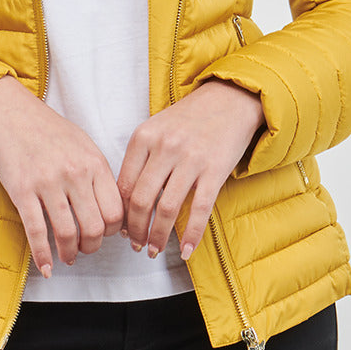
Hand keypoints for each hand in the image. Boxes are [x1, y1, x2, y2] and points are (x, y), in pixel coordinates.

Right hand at [0, 76, 124, 278]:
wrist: (10, 113)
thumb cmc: (48, 129)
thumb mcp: (83, 144)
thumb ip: (97, 174)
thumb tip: (110, 208)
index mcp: (94, 162)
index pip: (116, 211)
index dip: (113, 230)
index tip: (105, 234)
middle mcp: (74, 174)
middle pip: (95, 228)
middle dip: (92, 246)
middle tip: (85, 249)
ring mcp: (48, 183)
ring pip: (68, 234)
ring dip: (70, 253)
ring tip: (68, 257)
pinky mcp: (22, 191)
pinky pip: (37, 232)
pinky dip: (43, 256)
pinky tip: (46, 266)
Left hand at [115, 81, 265, 260]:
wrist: (230, 99)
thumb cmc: (189, 118)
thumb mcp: (156, 128)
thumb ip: (140, 159)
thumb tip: (126, 202)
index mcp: (144, 137)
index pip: (123, 185)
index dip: (120, 213)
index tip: (120, 229)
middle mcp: (164, 147)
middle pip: (141, 200)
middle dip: (135, 230)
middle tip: (135, 245)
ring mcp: (190, 159)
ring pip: (167, 209)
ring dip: (158, 236)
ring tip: (154, 249)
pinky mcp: (215, 170)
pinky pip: (199, 209)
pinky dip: (192, 234)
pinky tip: (187, 250)